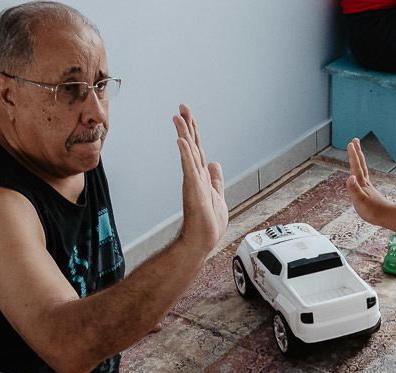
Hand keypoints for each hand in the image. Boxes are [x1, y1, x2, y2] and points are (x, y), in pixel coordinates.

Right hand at [174, 104, 227, 257]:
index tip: (188, 115)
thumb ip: (216, 180)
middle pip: (192, 146)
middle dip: (187, 126)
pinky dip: (186, 154)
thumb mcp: (218, 196)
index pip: (197, 149)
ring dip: (184, 134)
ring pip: (189, 153)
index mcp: (201, 177)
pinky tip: (182, 141)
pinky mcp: (193, 190)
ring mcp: (194, 182)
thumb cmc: (208, 224)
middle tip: (182, 108)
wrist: (202, 241)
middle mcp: (196, 176)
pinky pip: (189, 169)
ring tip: (178, 118)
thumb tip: (215, 163)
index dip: (193, 132)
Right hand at [346, 138, 388, 224]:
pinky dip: (361, 170)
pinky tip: (359, 173)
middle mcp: (365, 182)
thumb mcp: (359, 201)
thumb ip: (354, 189)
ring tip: (357, 152)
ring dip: (359, 159)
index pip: (356, 166)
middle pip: (361, 164)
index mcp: (362, 183)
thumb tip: (350, 177)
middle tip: (354, 140)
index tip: (350, 143)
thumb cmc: (371, 211)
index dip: (353, 155)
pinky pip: (363, 176)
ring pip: (363, 169)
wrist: (384, 216)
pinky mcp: (368, 191)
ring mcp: (367, 186)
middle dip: (357, 152)